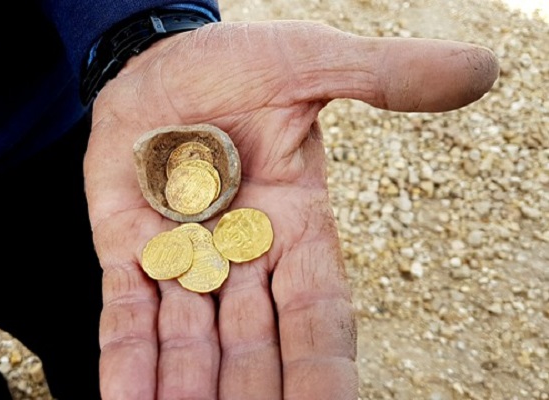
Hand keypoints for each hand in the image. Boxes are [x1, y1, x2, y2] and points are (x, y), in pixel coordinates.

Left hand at [84, 21, 497, 398]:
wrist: (158, 58)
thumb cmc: (235, 62)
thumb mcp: (313, 63)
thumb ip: (386, 77)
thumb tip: (483, 68)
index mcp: (296, 230)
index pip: (318, 321)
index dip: (322, 375)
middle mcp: (241, 258)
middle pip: (253, 349)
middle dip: (251, 397)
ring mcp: (181, 258)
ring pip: (189, 344)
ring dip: (186, 393)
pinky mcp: (125, 250)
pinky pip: (126, 315)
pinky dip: (128, 362)